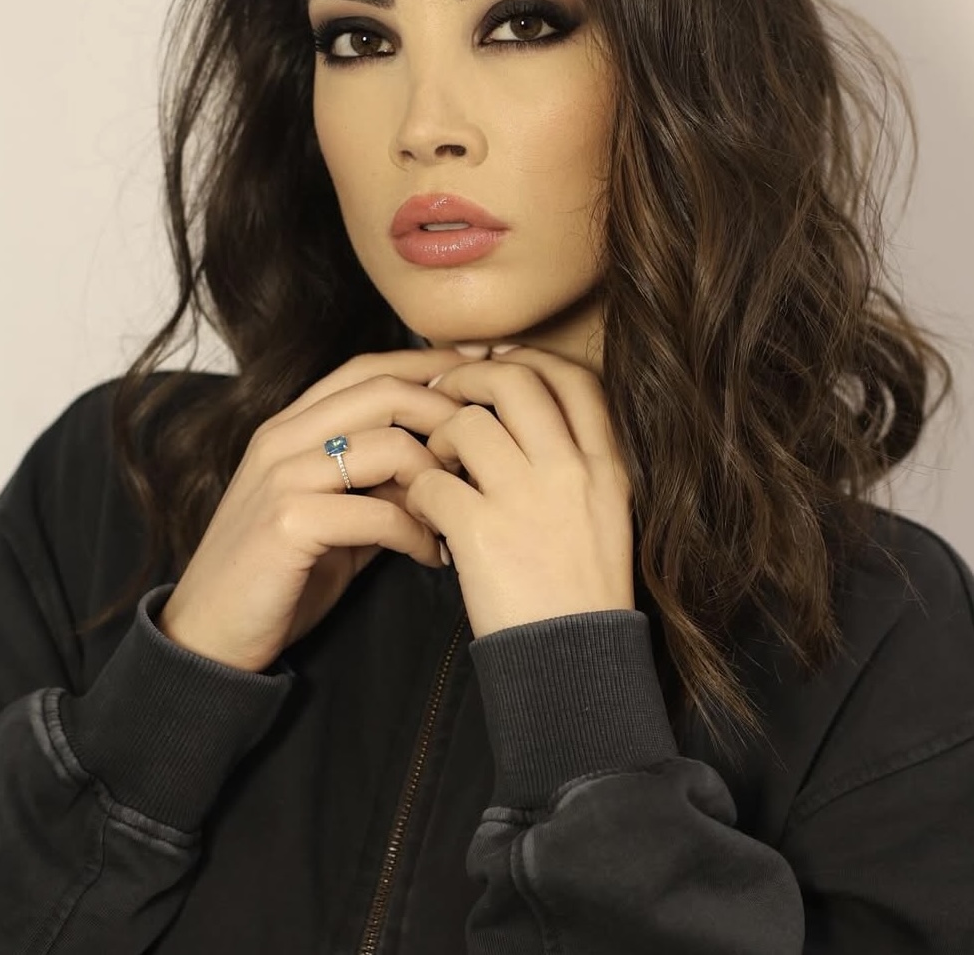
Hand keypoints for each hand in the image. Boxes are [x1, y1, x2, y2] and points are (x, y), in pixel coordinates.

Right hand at [157, 346, 479, 671]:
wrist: (208, 635)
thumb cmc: (280, 574)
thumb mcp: (335, 515)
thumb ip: (378, 483)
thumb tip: (446, 464)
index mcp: (290, 426)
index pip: (367, 368)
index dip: (427, 364)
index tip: (478, 372)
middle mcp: (281, 438)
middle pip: (383, 391)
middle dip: (445, 412)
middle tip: (481, 451)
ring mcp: (281, 476)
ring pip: (386, 445)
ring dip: (436, 480)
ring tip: (455, 514)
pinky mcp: (286, 521)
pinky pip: (376, 512)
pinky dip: (415, 532)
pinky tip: (429, 555)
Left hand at [405, 345, 635, 638]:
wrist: (574, 665)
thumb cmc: (583, 592)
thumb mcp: (605, 515)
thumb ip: (576, 463)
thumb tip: (522, 418)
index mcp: (607, 466)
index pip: (576, 379)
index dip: (531, 359)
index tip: (498, 362)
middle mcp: (571, 470)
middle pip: (515, 380)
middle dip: (469, 376)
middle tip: (443, 391)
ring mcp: (527, 498)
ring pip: (466, 422)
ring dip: (438, 437)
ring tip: (435, 465)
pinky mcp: (483, 532)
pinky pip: (432, 481)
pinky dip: (417, 491)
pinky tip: (423, 512)